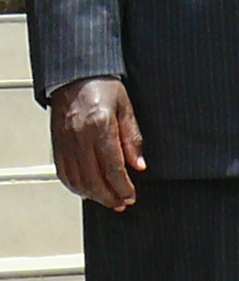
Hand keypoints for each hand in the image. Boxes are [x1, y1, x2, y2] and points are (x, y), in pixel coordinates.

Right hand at [51, 77, 144, 211]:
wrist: (75, 76)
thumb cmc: (103, 87)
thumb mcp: (126, 108)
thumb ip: (132, 138)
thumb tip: (138, 165)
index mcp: (100, 126)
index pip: (112, 167)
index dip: (122, 186)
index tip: (131, 196)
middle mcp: (80, 138)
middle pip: (94, 179)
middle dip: (109, 196)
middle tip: (122, 203)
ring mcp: (65, 143)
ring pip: (77, 180)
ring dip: (93, 195)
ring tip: (108, 200)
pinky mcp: (57, 145)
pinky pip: (64, 173)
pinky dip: (75, 186)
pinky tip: (87, 190)